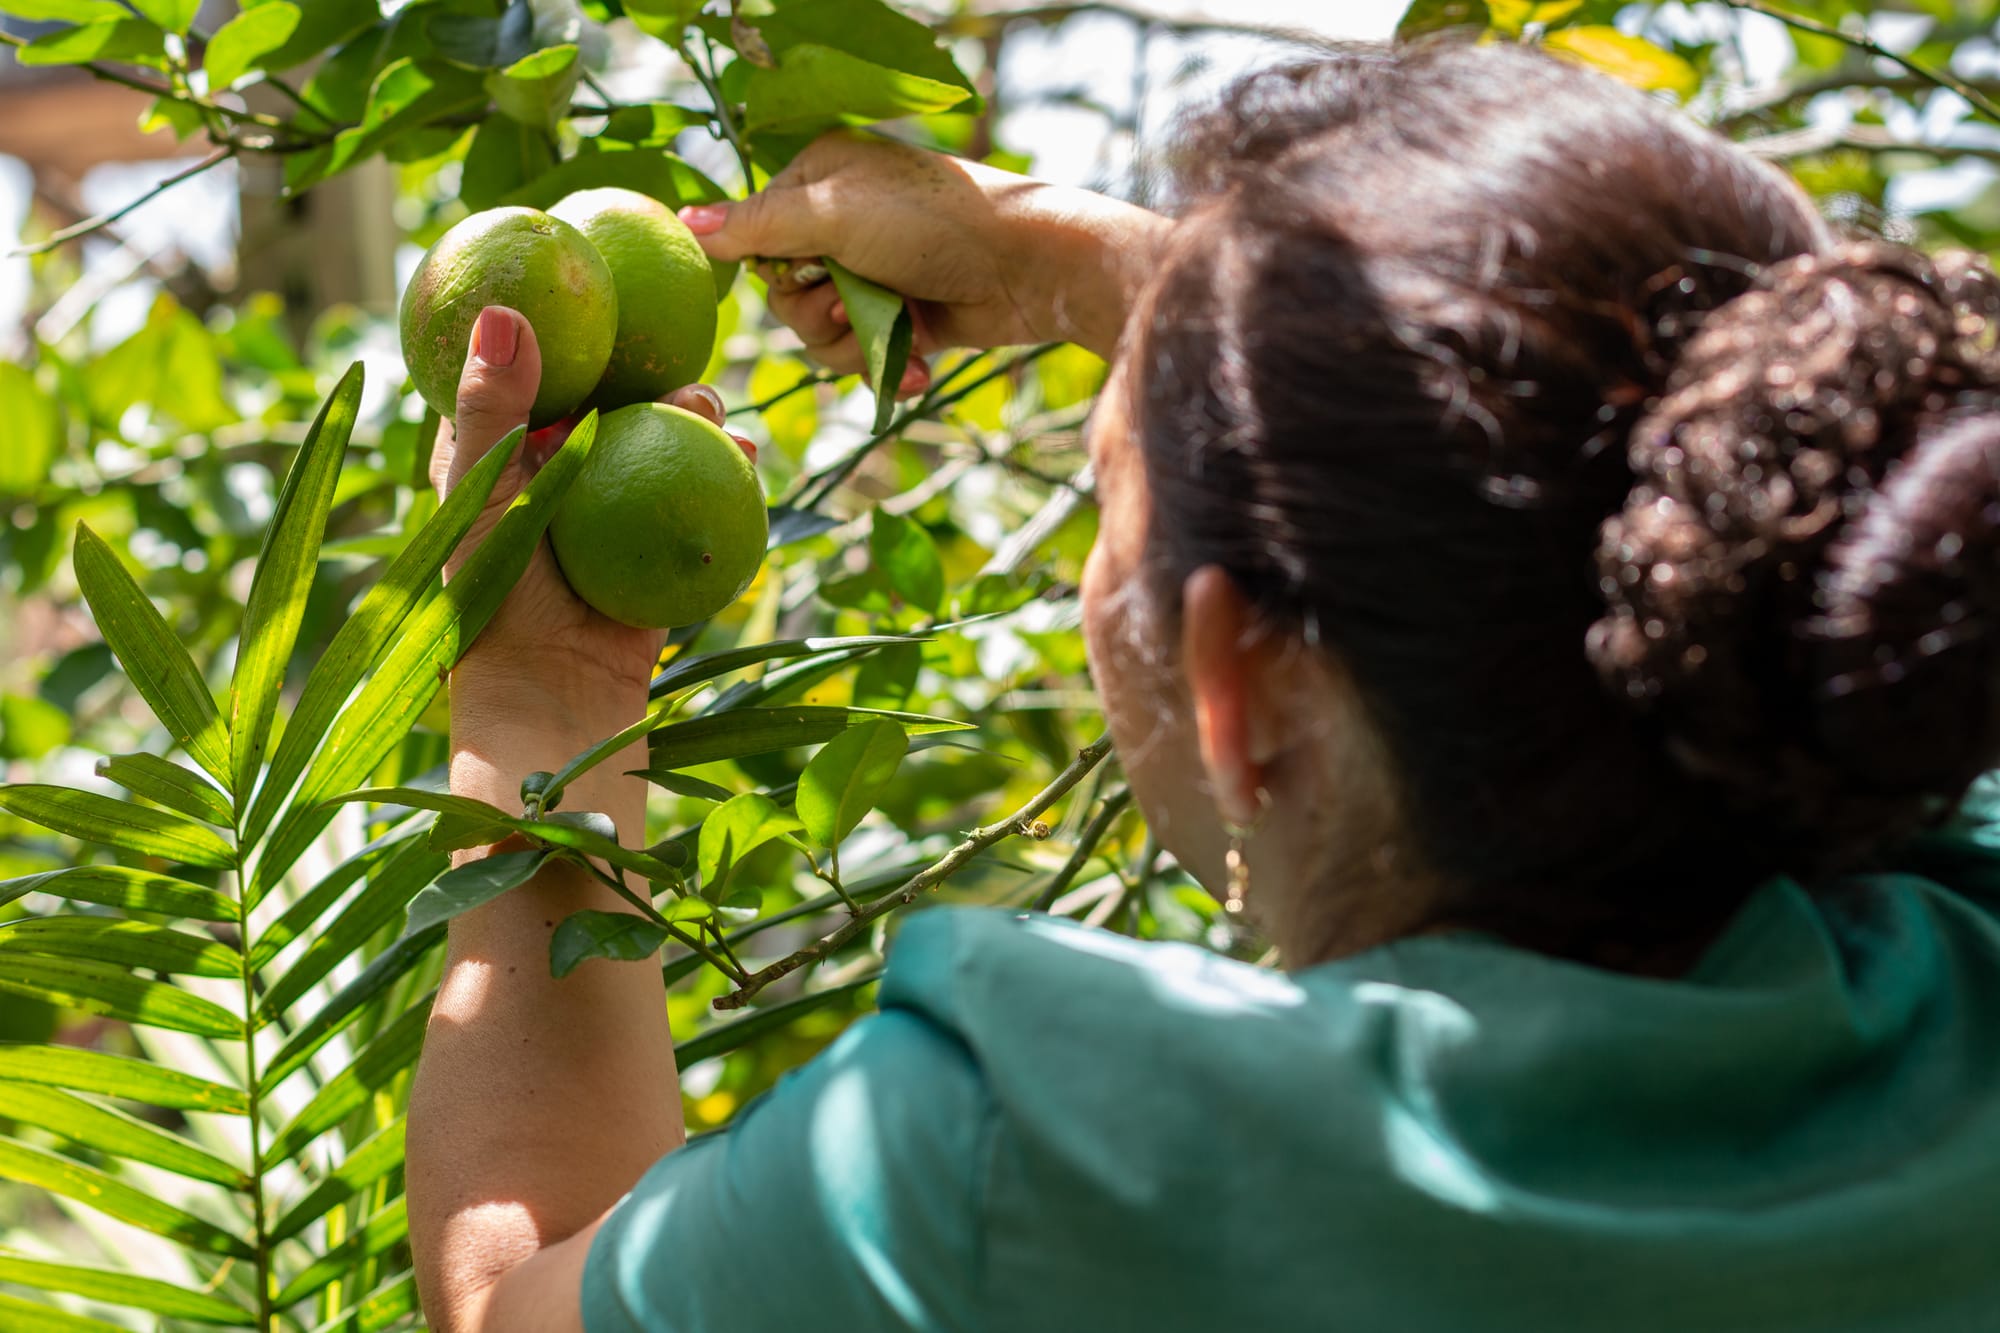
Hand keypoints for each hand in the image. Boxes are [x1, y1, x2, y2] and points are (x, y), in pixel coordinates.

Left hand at [433, 305, 755, 711]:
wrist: (554, 694)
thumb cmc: (494, 600)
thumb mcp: (482, 493)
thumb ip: (493, 406)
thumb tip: (502, 311)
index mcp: (503, 458)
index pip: (533, 374)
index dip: (563, 329)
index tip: (598, 286)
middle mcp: (558, 478)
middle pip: (611, 402)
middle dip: (648, 372)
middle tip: (674, 359)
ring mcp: (614, 513)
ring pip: (663, 445)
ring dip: (694, 418)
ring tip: (711, 407)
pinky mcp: (659, 547)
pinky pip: (701, 498)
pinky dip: (728, 474)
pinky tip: (748, 457)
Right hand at [679, 131, 1168, 367]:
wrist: (1028, 269)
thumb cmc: (933, 224)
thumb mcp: (833, 215)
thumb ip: (757, 225)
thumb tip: (684, 224)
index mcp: (819, 177)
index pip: (756, 236)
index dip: (778, 270)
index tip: (808, 272)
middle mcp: (842, 221)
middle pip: (785, 294)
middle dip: (817, 315)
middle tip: (849, 304)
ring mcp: (874, 271)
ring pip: (821, 334)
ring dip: (855, 344)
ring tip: (899, 331)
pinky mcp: (903, 316)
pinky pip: (864, 356)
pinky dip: (889, 366)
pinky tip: (921, 363)